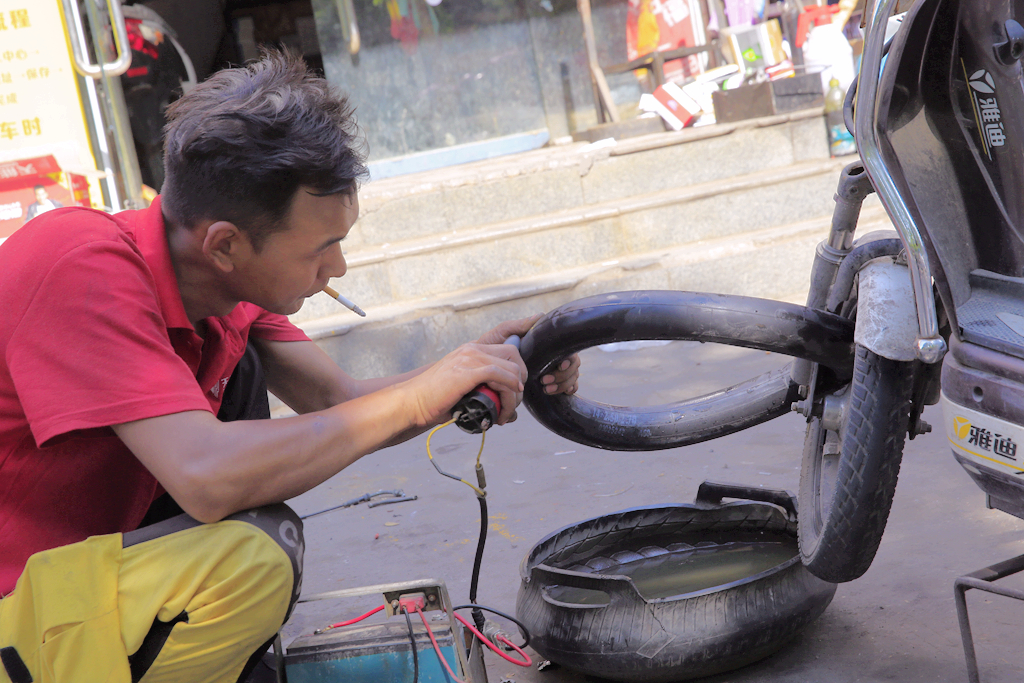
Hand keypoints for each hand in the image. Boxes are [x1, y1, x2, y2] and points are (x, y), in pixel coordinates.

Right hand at [400, 342, 526, 427]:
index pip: (507, 351)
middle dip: (521, 380)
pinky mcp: (466, 371)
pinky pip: (498, 374)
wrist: (412, 402)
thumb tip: (505, 412)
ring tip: (507, 412)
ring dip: (515, 393)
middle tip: (513, 404)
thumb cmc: (434, 400)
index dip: (518, 371)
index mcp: (470, 350)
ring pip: (510, 368)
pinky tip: (509, 400)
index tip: (515, 393)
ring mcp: (469, 358)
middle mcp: (471, 350)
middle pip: (514, 356)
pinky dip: (509, 388)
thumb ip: (482, 391)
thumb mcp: (462, 388)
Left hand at [477, 313, 580, 397]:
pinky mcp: (548, 385)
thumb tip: (540, 316)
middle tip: (545, 381)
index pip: (568, 350)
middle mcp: (551, 357)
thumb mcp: (500, 335)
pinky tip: (552, 392)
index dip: (569, 359)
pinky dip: (567, 390)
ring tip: (546, 388)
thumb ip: (518, 326)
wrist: (478, 369)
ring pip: (572, 377)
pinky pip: (569, 388)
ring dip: (563, 384)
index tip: (560, 366)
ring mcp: (552, 371)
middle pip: (574, 365)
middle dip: (563, 375)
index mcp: (544, 345)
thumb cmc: (488, 349)